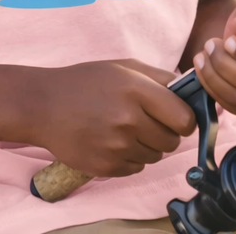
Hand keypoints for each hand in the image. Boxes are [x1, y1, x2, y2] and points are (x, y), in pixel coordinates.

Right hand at [37, 59, 195, 177]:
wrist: (44, 105)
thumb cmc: (86, 81)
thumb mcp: (123, 66)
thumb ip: (160, 77)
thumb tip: (192, 88)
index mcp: (136, 89)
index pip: (184, 118)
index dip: (183, 118)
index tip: (174, 115)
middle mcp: (128, 119)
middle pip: (171, 141)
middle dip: (164, 131)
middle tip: (144, 120)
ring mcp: (116, 146)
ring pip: (155, 156)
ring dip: (146, 145)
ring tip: (123, 128)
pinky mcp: (106, 167)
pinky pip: (136, 168)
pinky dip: (129, 157)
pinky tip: (111, 140)